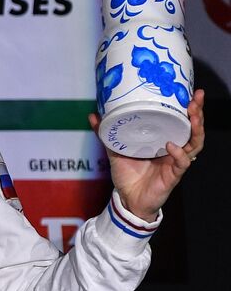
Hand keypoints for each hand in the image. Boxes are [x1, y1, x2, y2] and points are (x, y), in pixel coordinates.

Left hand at [89, 89, 205, 221]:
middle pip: (193, 129)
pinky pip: (182, 163)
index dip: (189, 108)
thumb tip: (93, 115)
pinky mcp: (173, 175)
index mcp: (164, 140)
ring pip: (195, 144)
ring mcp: (176, 162)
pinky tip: (172, 145)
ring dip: (195, 129)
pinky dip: (178, 153)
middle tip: (196, 98)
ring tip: (192, 116)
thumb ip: (106, 134)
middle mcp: (175, 150)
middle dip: (197, 113)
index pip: (182, 121)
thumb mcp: (115, 150)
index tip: (190, 92)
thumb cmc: (127, 175)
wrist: (127, 199)